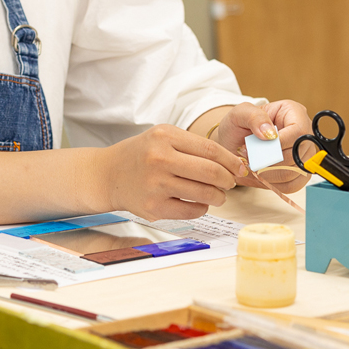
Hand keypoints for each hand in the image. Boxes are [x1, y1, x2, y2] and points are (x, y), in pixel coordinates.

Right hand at [95, 124, 249, 221]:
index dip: (230, 161)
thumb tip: (232, 165)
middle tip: (230, 183)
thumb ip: (194, 146)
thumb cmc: (142, 154)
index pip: (209, 149)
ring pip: (203, 194)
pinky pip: (190, 211)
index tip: (239, 168)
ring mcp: (155, 185)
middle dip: (227, 180)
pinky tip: (198, 202)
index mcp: (164, 137)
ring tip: (218, 195)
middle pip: (210, 172)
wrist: (109, 174)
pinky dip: (201, 208)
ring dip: (218, 197)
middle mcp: (158, 159)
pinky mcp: (153, 207)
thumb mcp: (163, 137)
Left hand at [213, 100, 312, 193]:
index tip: (258, 148)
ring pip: (295, 172)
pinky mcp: (299, 174)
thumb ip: (254, 117)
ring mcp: (304, 155)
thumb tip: (270, 133)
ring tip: (253, 164)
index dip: (279, 144)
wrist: (232, 144)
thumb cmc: (237, 126)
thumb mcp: (240, 113)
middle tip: (250, 157)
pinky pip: (292, 185)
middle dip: (269, 160)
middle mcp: (304, 134)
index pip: (298, 131)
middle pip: (298, 154)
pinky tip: (261, 174)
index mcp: (294, 113)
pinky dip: (273, 183)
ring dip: (269, 172)